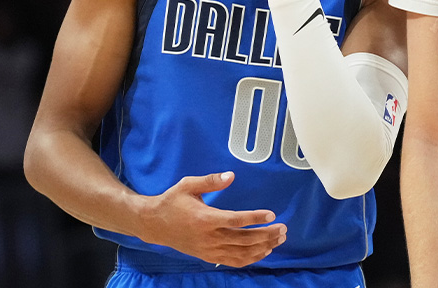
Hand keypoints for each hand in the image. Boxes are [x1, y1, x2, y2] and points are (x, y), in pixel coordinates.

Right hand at [137, 171, 286, 266]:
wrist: (154, 224)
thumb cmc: (172, 201)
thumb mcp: (188, 185)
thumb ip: (211, 181)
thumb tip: (231, 175)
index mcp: (205, 218)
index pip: (235, 220)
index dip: (255, 218)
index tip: (272, 214)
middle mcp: (209, 237)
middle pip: (243, 240)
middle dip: (266, 235)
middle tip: (283, 228)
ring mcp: (209, 249)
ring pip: (241, 253)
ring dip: (262, 247)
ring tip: (279, 240)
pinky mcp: (208, 256)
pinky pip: (233, 261)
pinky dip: (250, 259)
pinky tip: (263, 252)